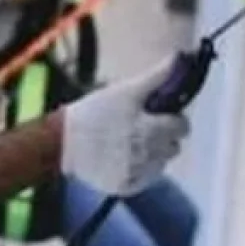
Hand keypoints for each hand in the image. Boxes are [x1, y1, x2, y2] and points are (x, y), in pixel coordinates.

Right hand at [60, 56, 189, 195]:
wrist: (61, 143)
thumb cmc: (94, 113)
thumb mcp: (126, 91)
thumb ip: (157, 77)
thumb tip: (180, 57)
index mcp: (154, 130)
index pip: (182, 126)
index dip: (171, 118)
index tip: (155, 115)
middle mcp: (150, 156)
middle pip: (173, 147)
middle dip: (162, 137)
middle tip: (139, 128)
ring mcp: (139, 174)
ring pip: (159, 164)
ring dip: (150, 155)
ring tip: (126, 144)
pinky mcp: (127, 188)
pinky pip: (144, 179)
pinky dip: (137, 170)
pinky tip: (119, 159)